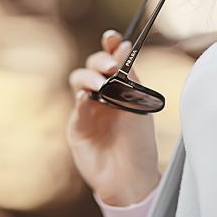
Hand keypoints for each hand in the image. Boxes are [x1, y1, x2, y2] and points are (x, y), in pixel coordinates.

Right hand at [67, 29, 161, 205]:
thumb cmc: (139, 143)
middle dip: (100, 60)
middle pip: (93, 66)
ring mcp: (88, 110)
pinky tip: (89, 98)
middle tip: (111, 65)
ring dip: (89, 77)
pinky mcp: (77, 127)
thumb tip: (125, 46)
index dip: (110, 45)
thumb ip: (130, 77)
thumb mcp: (139, 105)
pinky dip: (82, 99)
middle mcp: (102, 94)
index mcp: (120, 87)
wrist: (131, 178)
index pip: (112, 59)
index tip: (113, 38)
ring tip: (101, 84)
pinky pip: (76, 107)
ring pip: (79, 81)